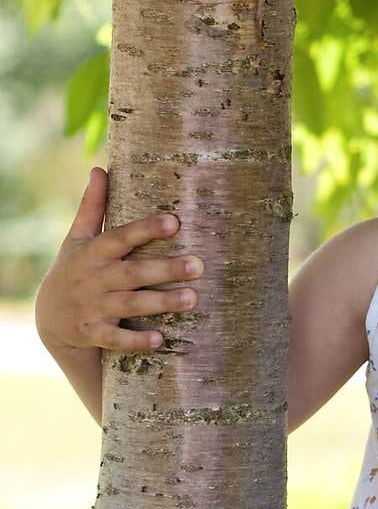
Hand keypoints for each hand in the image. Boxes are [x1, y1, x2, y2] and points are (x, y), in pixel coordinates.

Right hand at [34, 166, 203, 353]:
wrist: (50, 317)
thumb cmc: (74, 269)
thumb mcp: (77, 238)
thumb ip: (92, 206)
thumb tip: (98, 168)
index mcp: (93, 252)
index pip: (121, 238)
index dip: (145, 229)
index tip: (174, 221)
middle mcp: (93, 279)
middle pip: (133, 273)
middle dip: (164, 269)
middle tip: (198, 265)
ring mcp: (93, 308)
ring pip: (130, 305)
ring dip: (161, 302)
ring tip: (192, 298)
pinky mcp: (94, 333)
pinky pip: (116, 339)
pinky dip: (136, 341)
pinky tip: (160, 339)